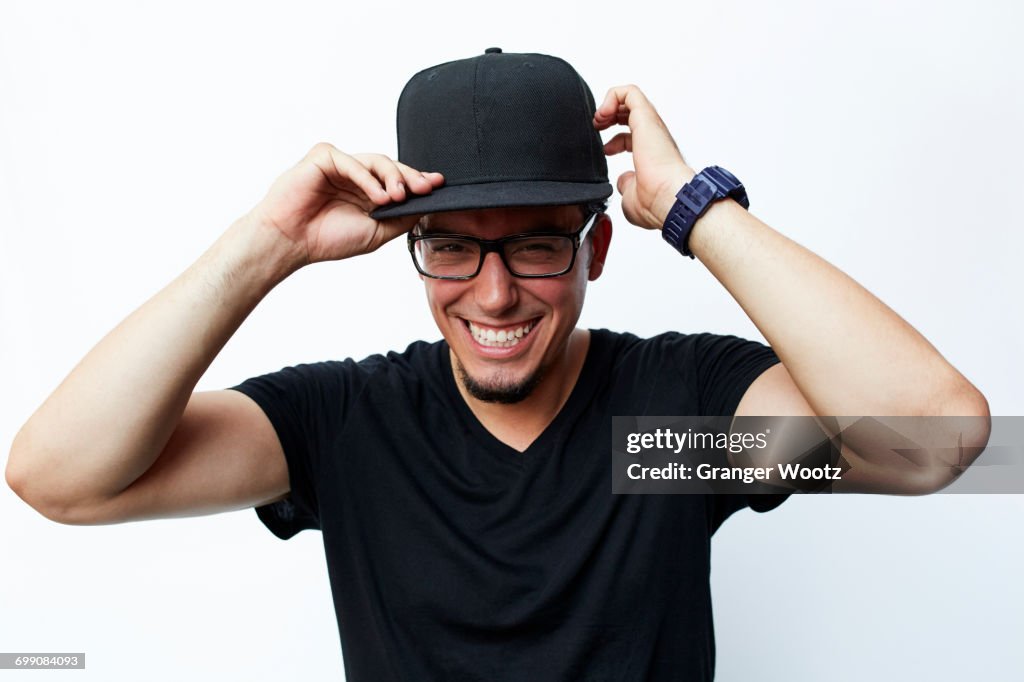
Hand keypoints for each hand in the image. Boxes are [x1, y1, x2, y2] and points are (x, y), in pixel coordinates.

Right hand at [248, 143, 443, 267]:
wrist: (292, 241)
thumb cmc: (327, 238)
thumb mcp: (376, 232)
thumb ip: (400, 218)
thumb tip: (426, 205)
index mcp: (368, 192)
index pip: (398, 181)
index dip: (418, 181)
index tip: (438, 185)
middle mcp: (356, 176)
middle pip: (392, 167)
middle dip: (411, 177)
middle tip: (425, 188)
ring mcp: (340, 165)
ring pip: (376, 161)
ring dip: (392, 177)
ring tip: (398, 196)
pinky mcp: (324, 157)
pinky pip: (352, 162)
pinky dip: (367, 178)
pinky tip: (378, 196)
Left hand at [593, 85, 695, 229]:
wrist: (669, 198)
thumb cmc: (656, 202)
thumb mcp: (632, 196)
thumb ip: (626, 185)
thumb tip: (624, 181)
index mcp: (652, 154)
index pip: (631, 136)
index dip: (613, 141)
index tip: (604, 151)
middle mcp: (654, 137)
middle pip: (630, 113)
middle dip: (609, 117)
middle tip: (597, 127)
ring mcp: (650, 126)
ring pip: (631, 98)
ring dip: (609, 104)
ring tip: (598, 119)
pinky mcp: (645, 117)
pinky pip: (629, 92)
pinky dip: (612, 96)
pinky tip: (603, 113)